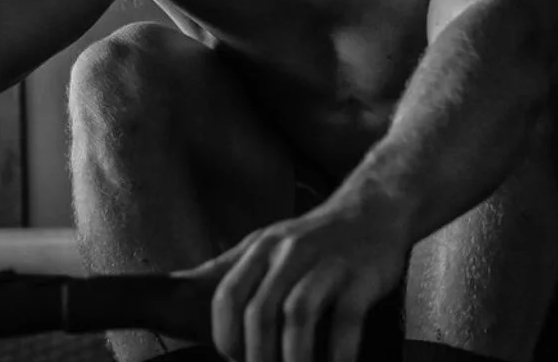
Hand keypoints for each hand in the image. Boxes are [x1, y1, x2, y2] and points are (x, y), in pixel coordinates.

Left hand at [173, 195, 410, 361]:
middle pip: (260, 311)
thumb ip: (233, 268)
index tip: (233, 359)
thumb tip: (183, 289)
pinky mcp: (361, 277)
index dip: (225, 335)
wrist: (374, 210)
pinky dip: (338, 354)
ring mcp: (327, 264)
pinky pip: (345, 321)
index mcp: (262, 248)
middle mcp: (291, 253)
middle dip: (257, 356)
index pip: (228, 295)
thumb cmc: (315, 237)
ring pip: (297, 316)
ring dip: (293, 359)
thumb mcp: (268, 243)